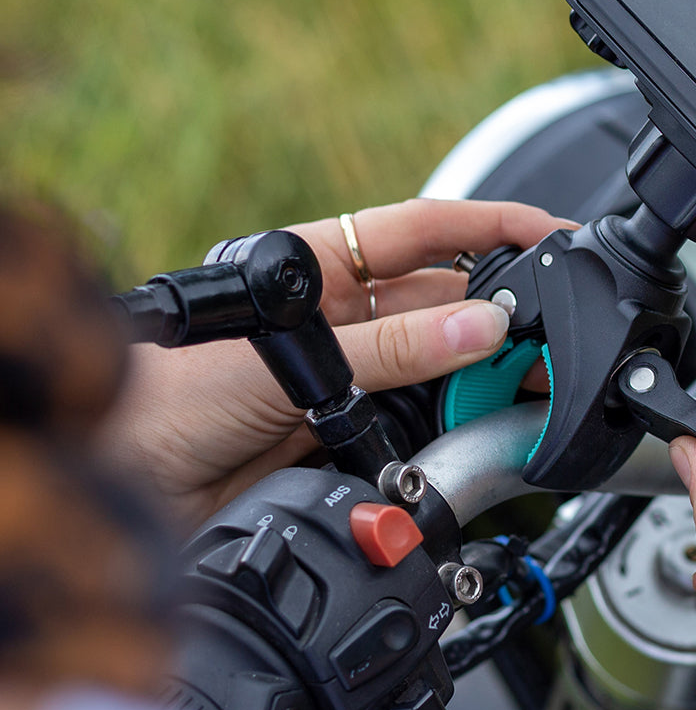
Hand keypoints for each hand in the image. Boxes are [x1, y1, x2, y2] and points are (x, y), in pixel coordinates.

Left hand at [96, 198, 572, 528]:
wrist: (123, 485)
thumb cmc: (162, 397)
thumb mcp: (282, 359)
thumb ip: (386, 348)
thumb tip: (478, 326)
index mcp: (320, 266)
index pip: (426, 229)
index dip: (492, 225)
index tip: (551, 232)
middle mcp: (342, 315)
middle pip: (444, 298)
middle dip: (503, 307)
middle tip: (557, 326)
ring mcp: (351, 373)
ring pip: (442, 360)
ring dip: (486, 368)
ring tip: (531, 378)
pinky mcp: (352, 430)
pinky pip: (424, 418)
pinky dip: (459, 420)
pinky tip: (485, 420)